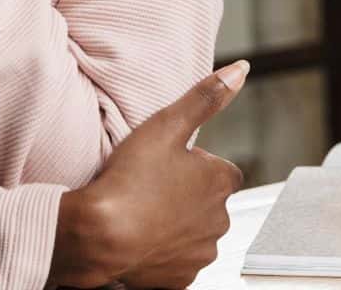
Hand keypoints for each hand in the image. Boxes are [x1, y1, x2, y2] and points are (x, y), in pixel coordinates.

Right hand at [49, 62, 248, 287]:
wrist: (100, 235)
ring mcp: (200, 253)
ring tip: (141, 211)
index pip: (222, 172)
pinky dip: (162, 253)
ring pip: (193, 233)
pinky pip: (176, 262)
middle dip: (186, 197)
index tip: (169, 165)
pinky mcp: (181, 279)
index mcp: (220, 184)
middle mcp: (219, 221)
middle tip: (150, 187)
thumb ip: (205, 98)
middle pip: (208, 204)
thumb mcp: (166, 125)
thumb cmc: (130, 181)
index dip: (196, 167)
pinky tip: (139, 237)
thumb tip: (241, 70)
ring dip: (175, 225)